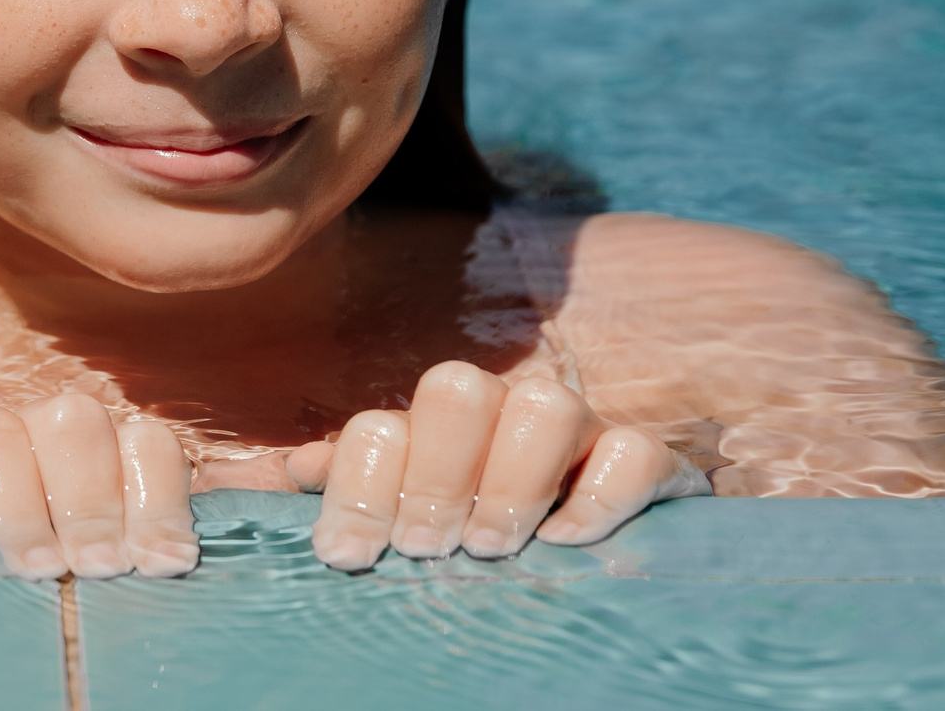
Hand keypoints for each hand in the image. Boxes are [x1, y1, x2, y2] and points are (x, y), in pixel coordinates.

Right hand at [0, 391, 198, 579]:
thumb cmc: (29, 566)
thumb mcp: (104, 548)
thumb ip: (167, 530)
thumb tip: (269, 512)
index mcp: (91, 452)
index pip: (144, 441)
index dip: (159, 499)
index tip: (164, 566)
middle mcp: (23, 430)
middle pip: (70, 421)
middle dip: (91, 498)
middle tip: (94, 570)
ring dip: (18, 504)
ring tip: (34, 567)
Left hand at [294, 360, 709, 570]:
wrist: (583, 544)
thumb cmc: (470, 534)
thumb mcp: (404, 516)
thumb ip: (352, 488)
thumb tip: (302, 467)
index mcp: (430, 428)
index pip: (381, 427)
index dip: (358, 488)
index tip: (348, 555)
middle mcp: (499, 412)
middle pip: (458, 391)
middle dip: (434, 476)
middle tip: (426, 547)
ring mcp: (574, 430)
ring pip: (546, 405)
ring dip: (512, 480)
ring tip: (491, 547)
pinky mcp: (642, 461)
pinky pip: (633, 451)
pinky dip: (601, 495)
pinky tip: (567, 542)